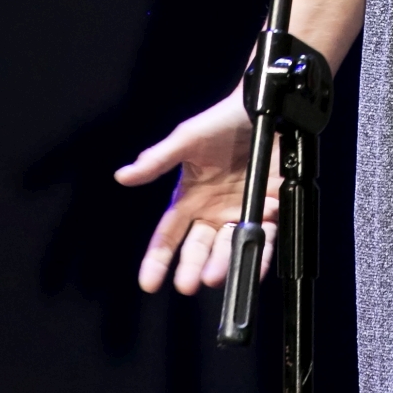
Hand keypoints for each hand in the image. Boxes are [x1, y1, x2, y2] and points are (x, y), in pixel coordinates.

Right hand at [114, 90, 277, 293]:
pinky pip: (265, 235)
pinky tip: (255, 264)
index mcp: (190, 199)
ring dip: (223, 263)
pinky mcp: (269, 207)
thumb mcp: (187, 138)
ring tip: (215, 276)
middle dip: (192, 267)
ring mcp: (241, 211)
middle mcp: (213, 212)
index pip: (168, 236)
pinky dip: (261, 252)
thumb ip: (157, 160)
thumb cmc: (221, 122)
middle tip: (188, 284)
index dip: (157, 259)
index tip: (148, 283)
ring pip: (229, 245)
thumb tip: (122, 175)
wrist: (264, 108)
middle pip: (198, 247)